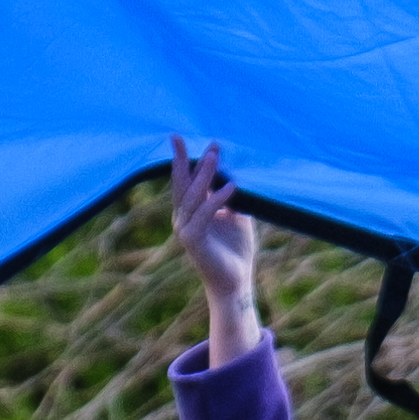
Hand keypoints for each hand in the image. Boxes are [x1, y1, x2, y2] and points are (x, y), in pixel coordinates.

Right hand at [167, 134, 264, 366]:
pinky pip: (204, 214)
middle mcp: (183, 218)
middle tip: (185, 137)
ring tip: (214, 155)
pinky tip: (231, 186)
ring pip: (192, 196)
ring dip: (204, 174)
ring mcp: (185, 229)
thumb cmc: (236, 250)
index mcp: (191, 211)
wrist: (235, 282)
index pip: (186, 181)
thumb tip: (235, 173)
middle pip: (181, 183)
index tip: (189, 138)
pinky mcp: (193, 241)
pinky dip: (217, 199)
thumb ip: (231, 196)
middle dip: (184, 159)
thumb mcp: (237, 216)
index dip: (187, 159)